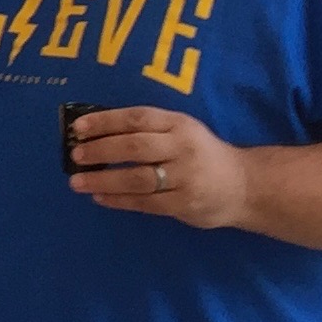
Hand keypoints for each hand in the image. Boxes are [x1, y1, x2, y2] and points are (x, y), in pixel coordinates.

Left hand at [69, 105, 250, 228]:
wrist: (245, 185)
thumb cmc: (200, 153)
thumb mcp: (181, 132)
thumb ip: (147, 130)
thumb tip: (94, 132)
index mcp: (179, 125)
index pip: (138, 118)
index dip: (105, 121)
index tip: (78, 127)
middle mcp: (183, 148)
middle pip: (136, 147)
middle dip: (101, 150)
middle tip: (76, 155)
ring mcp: (185, 178)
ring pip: (138, 178)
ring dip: (103, 180)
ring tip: (77, 182)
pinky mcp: (185, 204)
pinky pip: (145, 202)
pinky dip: (119, 200)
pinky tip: (100, 197)